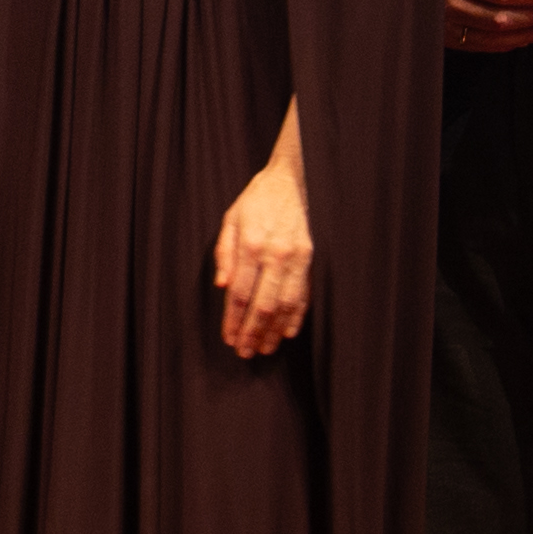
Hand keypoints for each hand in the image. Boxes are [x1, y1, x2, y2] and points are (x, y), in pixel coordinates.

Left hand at [213, 157, 314, 358]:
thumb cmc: (254, 202)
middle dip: (253, 332)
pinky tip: (287, 332)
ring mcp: (297, 258)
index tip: (229, 337)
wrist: (288, 182)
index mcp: (252, 245)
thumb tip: (222, 286)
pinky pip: (304, 294)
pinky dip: (297, 316)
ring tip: (265, 348)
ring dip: (274, 330)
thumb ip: (224, 254)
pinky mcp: (310, 259)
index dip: (234, 320)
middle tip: (245, 351)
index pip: (240, 293)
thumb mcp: (229, 221)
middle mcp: (276, 254)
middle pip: (264, 304)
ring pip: (286, 304)